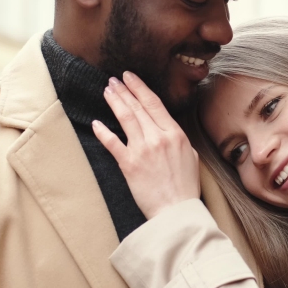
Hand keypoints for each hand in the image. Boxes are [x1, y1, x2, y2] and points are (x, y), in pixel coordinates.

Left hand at [92, 71, 200, 219]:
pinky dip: (103, 131)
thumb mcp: (191, 156)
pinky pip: (113, 143)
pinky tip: (97, 122)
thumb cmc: (185, 187)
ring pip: (125, 118)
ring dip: (115, 102)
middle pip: (137, 107)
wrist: (176, 210)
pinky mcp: (129, 164)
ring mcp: (142, 150)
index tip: (130, 77)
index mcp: (175, 133)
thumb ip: (177, 139)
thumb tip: (167, 130)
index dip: (140, 88)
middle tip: (113, 80)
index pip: (154, 103)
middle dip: (124, 91)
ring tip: (107, 91)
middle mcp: (158, 137)